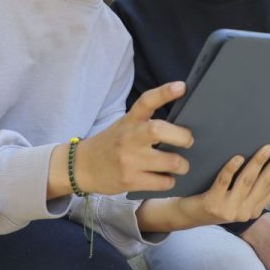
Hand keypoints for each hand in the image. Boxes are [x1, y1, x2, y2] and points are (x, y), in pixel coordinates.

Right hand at [73, 81, 193, 194]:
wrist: (82, 168)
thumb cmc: (110, 145)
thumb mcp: (124, 126)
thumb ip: (146, 123)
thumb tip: (180, 126)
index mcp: (129, 121)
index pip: (147, 101)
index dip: (165, 92)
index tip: (182, 86)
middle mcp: (129, 138)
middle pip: (159, 130)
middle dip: (183, 137)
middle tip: (188, 141)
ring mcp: (129, 160)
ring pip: (170, 162)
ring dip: (182, 165)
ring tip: (180, 165)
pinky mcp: (130, 181)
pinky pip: (163, 183)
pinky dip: (170, 181)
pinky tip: (165, 178)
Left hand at [137, 145, 269, 231]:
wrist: (186, 215)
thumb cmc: (213, 198)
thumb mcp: (235, 195)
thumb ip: (250, 184)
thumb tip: (267, 157)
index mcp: (254, 208)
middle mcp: (245, 210)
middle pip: (266, 182)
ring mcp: (229, 208)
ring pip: (247, 181)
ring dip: (259, 163)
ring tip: (268, 147)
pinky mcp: (213, 204)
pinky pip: (224, 182)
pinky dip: (232, 168)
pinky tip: (238, 156)